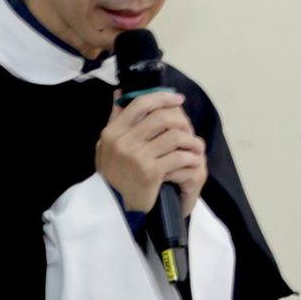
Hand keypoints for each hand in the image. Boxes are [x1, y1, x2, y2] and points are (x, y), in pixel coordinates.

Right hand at [96, 91, 206, 214]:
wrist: (113, 205)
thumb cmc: (112, 173)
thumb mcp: (105, 146)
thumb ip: (114, 119)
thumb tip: (120, 94)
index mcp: (112, 132)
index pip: (140, 104)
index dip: (162, 97)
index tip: (178, 99)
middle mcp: (123, 141)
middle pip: (161, 117)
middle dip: (180, 119)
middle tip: (188, 126)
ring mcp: (137, 156)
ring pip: (174, 136)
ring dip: (190, 139)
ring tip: (195, 144)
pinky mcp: (151, 172)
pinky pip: (178, 156)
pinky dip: (190, 156)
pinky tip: (193, 158)